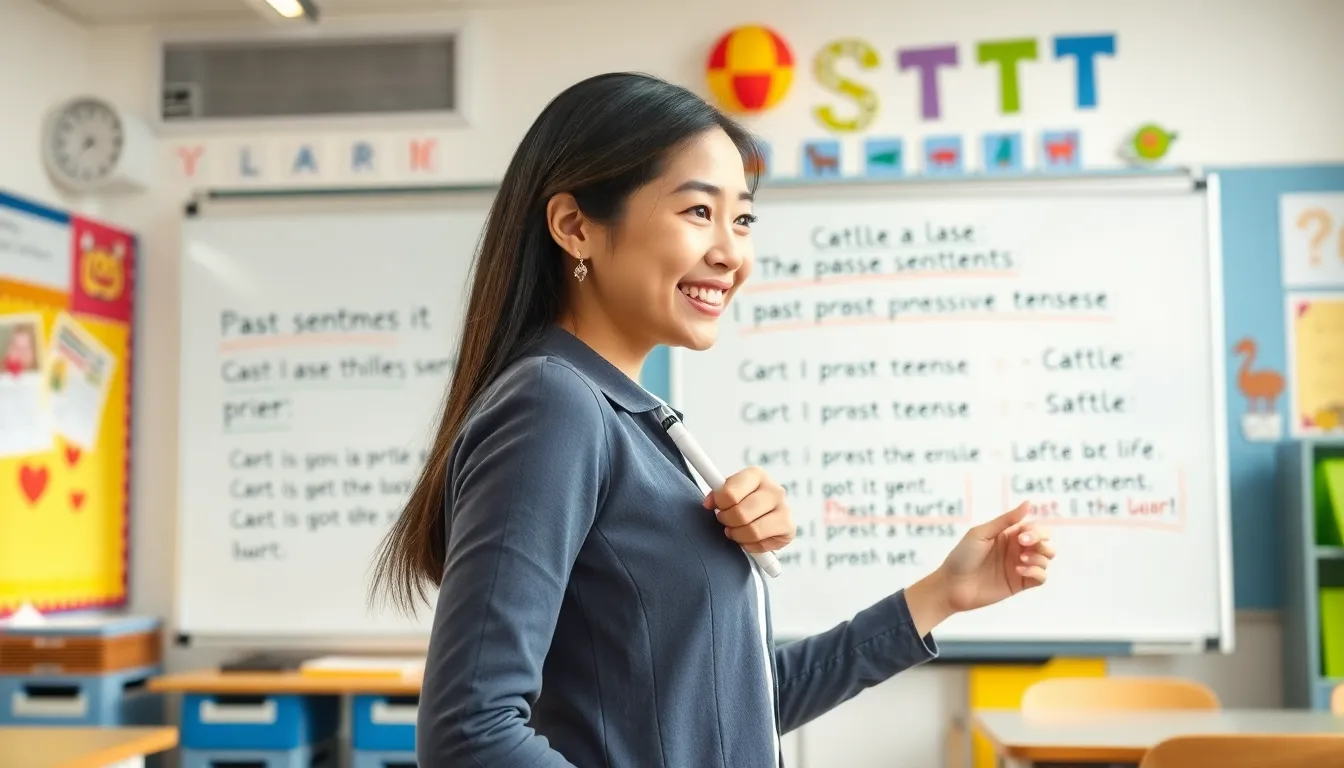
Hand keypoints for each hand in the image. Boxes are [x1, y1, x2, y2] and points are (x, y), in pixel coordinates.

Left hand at [704, 466, 794, 552]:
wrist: (765, 513)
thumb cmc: (742, 500)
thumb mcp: (728, 491)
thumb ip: (717, 494)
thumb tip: (708, 503)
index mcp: (757, 475)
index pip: (730, 493)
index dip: (719, 504)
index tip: (717, 506)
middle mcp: (774, 490)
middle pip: (740, 514)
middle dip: (727, 521)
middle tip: (725, 521)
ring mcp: (785, 509)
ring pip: (752, 530)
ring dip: (737, 534)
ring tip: (734, 531)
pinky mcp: (789, 528)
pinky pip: (761, 542)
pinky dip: (749, 545)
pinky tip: (748, 538)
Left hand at [937, 502, 1054, 612]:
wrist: (952, 585)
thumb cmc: (962, 556)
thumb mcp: (982, 533)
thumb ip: (1006, 520)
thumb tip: (1028, 503)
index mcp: (1008, 535)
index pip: (1034, 528)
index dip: (1035, 530)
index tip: (1021, 536)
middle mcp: (1017, 550)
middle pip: (1046, 542)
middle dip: (1042, 541)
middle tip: (1023, 544)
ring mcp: (1020, 567)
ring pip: (1047, 558)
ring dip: (1040, 557)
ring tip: (1021, 560)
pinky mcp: (1020, 584)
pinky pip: (1041, 577)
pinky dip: (1036, 572)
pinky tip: (1019, 571)